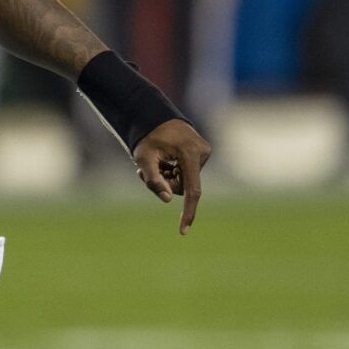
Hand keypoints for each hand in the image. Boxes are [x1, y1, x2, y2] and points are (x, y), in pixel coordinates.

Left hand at [133, 119, 210, 234]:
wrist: (156, 118)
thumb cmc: (148, 138)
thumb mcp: (143, 158)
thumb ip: (153, 180)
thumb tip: (168, 200)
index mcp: (190, 154)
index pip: (192, 191)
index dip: (188, 212)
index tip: (183, 231)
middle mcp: (202, 154)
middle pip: (183, 187)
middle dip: (166, 184)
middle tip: (150, 170)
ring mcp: (205, 153)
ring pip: (185, 181)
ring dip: (168, 177)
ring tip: (158, 162)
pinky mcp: (203, 153)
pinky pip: (188, 174)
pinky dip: (174, 172)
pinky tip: (167, 160)